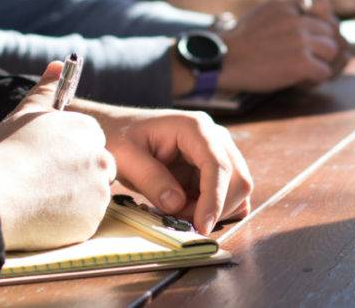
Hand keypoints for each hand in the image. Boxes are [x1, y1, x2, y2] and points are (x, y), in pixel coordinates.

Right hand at [0, 62, 115, 250]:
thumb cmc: (4, 152)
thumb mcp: (24, 114)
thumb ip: (46, 90)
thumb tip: (58, 65)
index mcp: (87, 130)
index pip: (90, 141)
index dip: (67, 153)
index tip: (46, 161)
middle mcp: (100, 158)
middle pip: (97, 168)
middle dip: (76, 176)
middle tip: (42, 183)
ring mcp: (98, 192)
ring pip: (91, 196)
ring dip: (73, 199)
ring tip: (38, 199)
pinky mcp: (91, 222)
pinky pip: (84, 222)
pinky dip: (68, 222)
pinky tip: (42, 217)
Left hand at [73, 104, 253, 234]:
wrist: (116, 130)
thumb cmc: (118, 137)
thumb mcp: (125, 157)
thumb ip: (151, 179)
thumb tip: (177, 204)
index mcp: (195, 127)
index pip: (218, 165)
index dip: (214, 199)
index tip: (201, 226)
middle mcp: (214, 137)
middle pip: (238, 179)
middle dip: (215, 208)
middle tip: (180, 220)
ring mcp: (217, 152)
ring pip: (237, 189)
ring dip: (214, 210)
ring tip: (178, 212)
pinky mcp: (214, 168)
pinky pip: (228, 194)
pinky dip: (215, 209)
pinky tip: (189, 210)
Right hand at [219, 0, 349, 91]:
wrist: (223, 60)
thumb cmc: (241, 41)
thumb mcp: (263, 12)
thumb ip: (287, 10)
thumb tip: (315, 20)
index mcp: (286, 3)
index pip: (323, 2)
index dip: (324, 18)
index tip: (313, 32)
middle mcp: (297, 18)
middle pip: (331, 30)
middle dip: (324, 45)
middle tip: (309, 57)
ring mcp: (300, 40)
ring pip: (332, 51)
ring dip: (322, 63)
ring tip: (305, 70)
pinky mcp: (301, 63)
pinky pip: (324, 72)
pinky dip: (315, 79)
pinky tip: (300, 80)